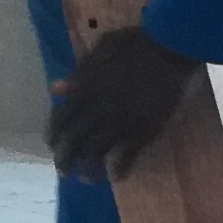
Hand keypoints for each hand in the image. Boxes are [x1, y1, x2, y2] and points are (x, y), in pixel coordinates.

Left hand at [49, 25, 206, 180]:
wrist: (170, 47)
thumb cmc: (136, 43)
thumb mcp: (100, 50)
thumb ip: (78, 72)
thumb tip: (56, 89)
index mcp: (84, 89)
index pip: (59, 119)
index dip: (53, 135)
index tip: (52, 145)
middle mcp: (97, 109)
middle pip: (73, 141)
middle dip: (65, 159)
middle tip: (64, 170)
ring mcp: (120, 121)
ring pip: (96, 153)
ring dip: (89, 170)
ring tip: (88, 179)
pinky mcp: (144, 130)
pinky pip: (128, 155)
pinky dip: (120, 168)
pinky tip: (117, 176)